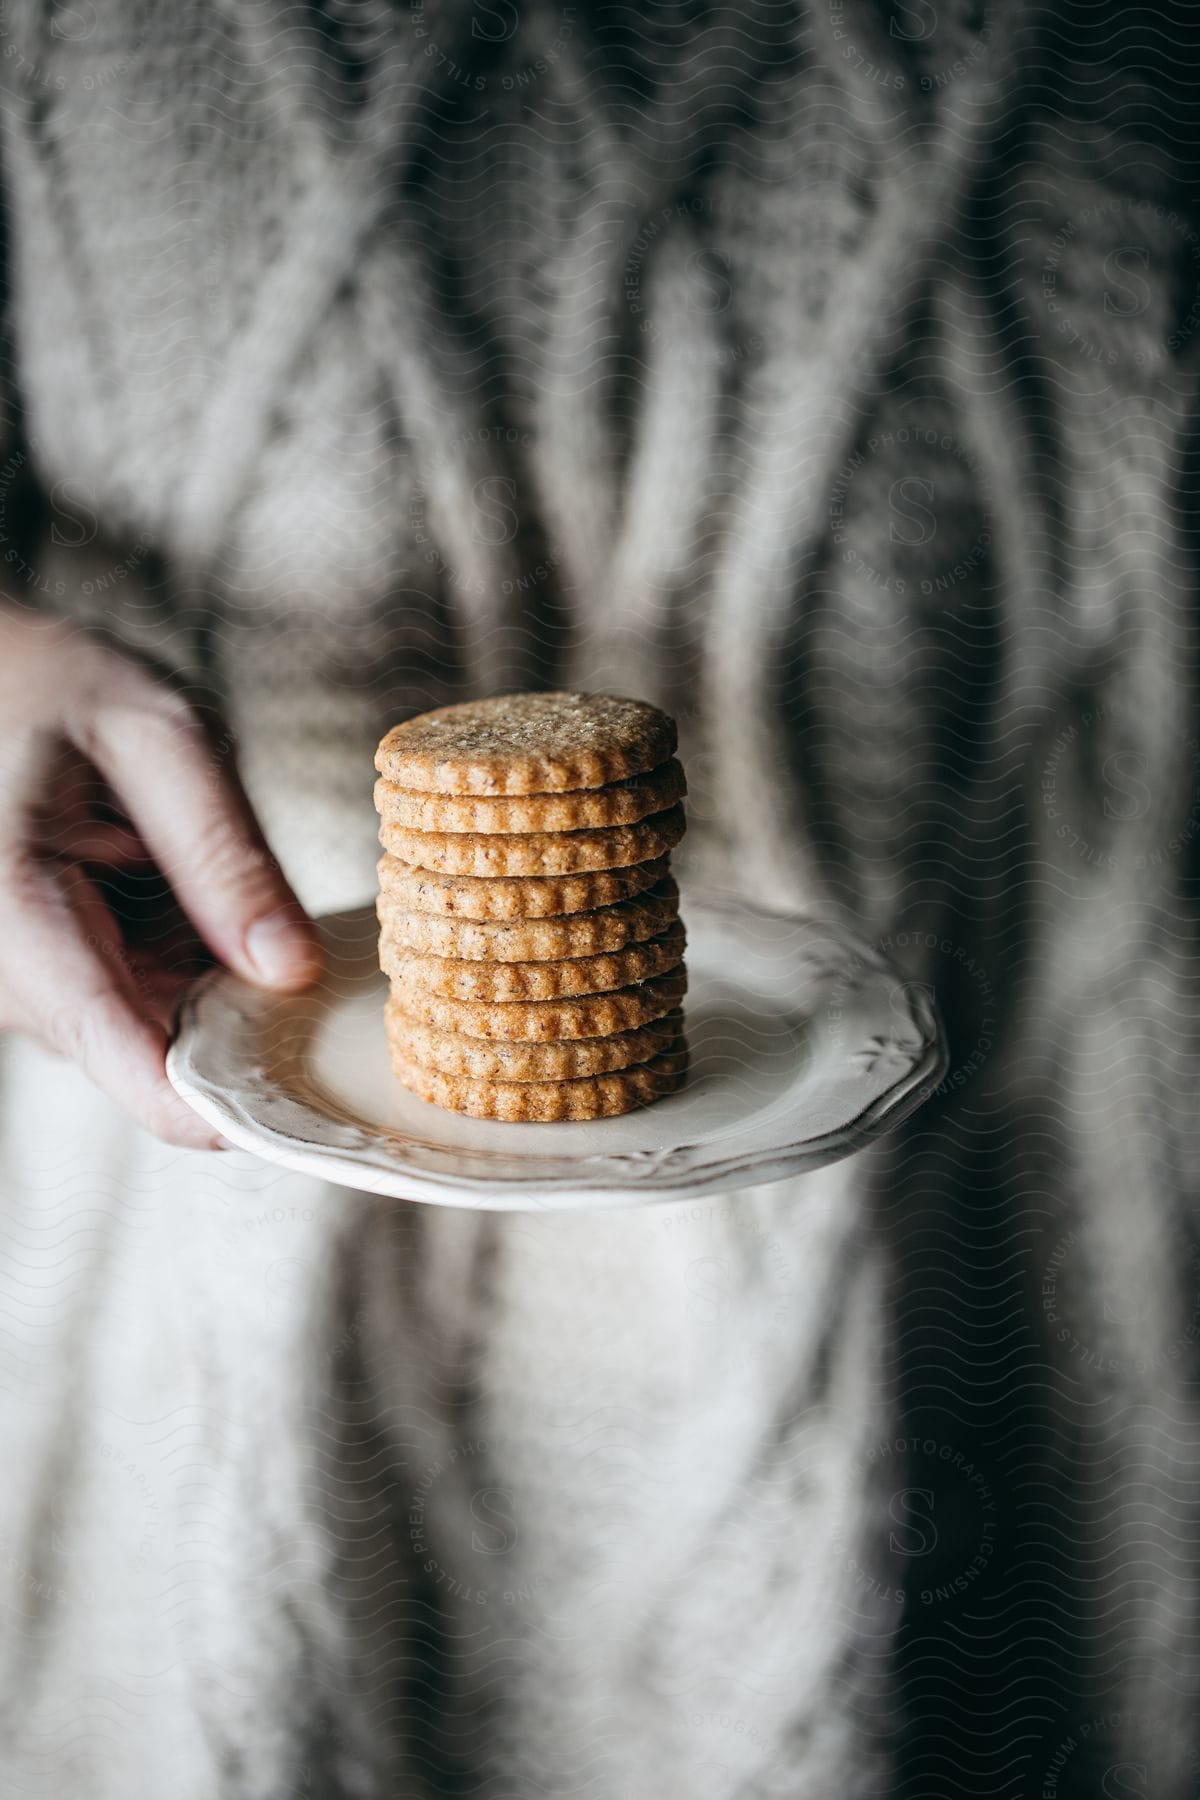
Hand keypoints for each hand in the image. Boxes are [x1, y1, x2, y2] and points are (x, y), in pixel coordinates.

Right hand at [0, 607, 321, 1147]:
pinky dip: (195, 989)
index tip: (297, 1120)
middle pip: (139, 1058)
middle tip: (330, 1012)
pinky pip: (135, 1013)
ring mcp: (24, 984)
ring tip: (275, 950)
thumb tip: (289, 970)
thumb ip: (224, 853)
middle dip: (238, 1046)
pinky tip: (233, 942)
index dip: (208, 1102)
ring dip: (219, 1014)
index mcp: (14, 905)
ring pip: (143, 1043)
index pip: (114, 1044)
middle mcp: (7, 968)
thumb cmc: (56, 689)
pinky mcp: (49, 982)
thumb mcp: (158, 737)